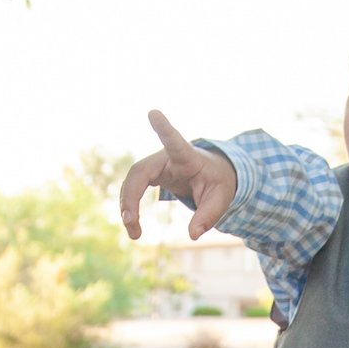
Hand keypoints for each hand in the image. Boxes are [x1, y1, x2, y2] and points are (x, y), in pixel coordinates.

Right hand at [118, 110, 238, 239]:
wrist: (213, 174)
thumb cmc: (217, 181)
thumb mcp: (221, 199)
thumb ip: (208, 216)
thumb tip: (193, 235)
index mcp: (187, 156)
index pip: (175, 141)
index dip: (164, 128)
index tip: (153, 112)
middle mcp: (166, 157)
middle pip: (139, 171)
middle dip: (130, 197)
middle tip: (130, 222)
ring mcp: (156, 165)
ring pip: (131, 181)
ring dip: (127, 206)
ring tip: (135, 234)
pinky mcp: (151, 174)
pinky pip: (132, 188)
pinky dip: (130, 207)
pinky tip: (133, 226)